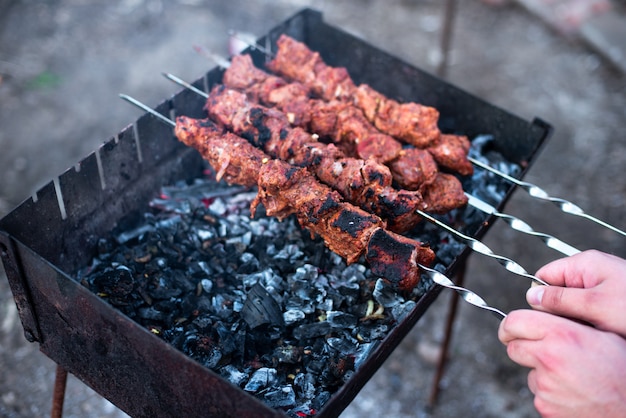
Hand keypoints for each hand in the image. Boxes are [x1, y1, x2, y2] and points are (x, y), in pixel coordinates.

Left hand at [499, 309, 625, 417]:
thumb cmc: (621, 370)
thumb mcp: (601, 335)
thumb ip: (568, 322)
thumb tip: (544, 312)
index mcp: (562, 334)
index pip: (513, 321)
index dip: (509, 325)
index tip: (510, 329)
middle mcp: (548, 358)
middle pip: (513, 347)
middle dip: (522, 347)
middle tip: (539, 350)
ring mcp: (545, 384)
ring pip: (528, 371)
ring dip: (540, 371)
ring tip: (569, 375)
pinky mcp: (544, 405)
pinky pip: (538, 392)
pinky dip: (549, 391)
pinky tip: (571, 391)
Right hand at [527, 250, 625, 336]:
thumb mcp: (594, 305)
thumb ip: (560, 299)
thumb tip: (531, 296)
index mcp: (585, 263)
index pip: (544, 276)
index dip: (541, 297)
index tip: (550, 316)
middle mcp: (592, 271)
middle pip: (558, 291)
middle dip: (563, 311)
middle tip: (579, 326)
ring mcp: (603, 285)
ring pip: (574, 304)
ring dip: (580, 319)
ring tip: (597, 329)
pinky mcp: (612, 298)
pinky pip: (590, 311)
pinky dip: (594, 322)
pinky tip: (604, 330)